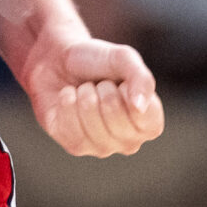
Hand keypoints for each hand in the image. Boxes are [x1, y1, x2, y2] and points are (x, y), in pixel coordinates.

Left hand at [23, 29, 162, 157]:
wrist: (58, 61)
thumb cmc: (96, 61)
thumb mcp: (123, 58)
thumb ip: (142, 78)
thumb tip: (140, 107)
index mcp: (149, 121)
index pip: (148, 119)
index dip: (130, 94)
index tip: (121, 82)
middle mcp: (129, 141)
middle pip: (118, 121)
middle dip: (104, 91)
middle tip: (99, 84)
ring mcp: (103, 148)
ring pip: (93, 126)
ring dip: (84, 96)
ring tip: (84, 89)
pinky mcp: (75, 147)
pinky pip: (71, 129)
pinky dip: (66, 103)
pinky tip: (68, 97)